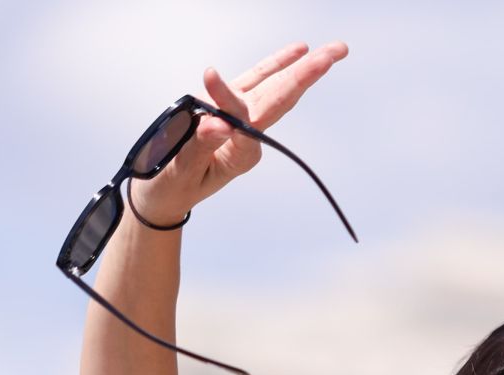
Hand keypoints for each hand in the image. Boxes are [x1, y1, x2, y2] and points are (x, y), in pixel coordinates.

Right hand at [132, 41, 348, 223]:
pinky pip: (259, 81)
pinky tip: (299, 50)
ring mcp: (241, 119)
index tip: (208, 75)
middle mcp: (247, 135)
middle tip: (337, 51)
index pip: (243, 121)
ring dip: (302, 68)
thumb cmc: (171, 187)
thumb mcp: (180, 171)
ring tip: (332, 50)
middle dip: (308, 75)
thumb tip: (216, 124)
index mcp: (239, 154)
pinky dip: (277, 65)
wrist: (166, 195)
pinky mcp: (231, 107)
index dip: (227, 97)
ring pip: (276, 88)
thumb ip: (199, 147)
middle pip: (281, 100)